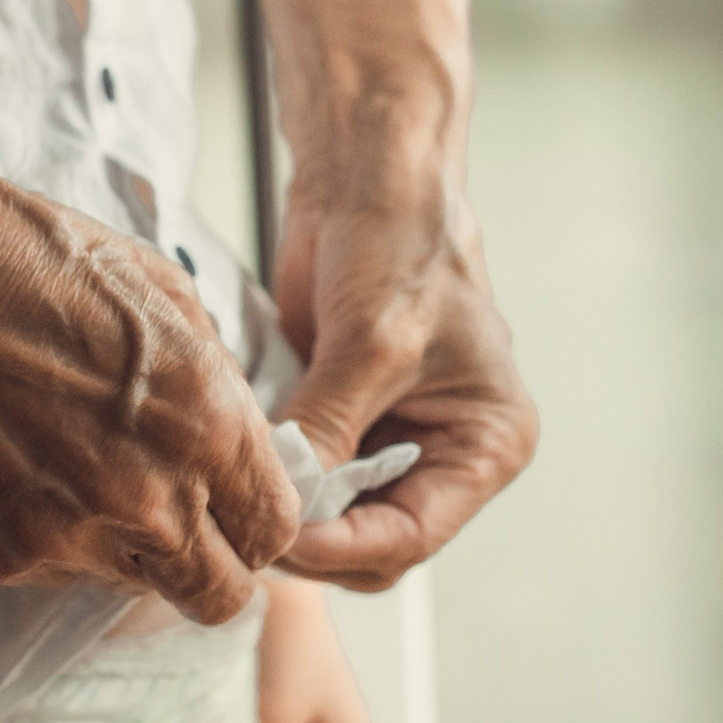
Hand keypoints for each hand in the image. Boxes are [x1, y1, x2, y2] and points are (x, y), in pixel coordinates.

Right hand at [0, 156, 300, 624]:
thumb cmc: (29, 260)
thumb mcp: (163, 293)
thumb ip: (216, 383)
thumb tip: (237, 435)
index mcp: (207, 427)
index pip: (275, 531)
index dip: (257, 520)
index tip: (232, 505)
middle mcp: (149, 500)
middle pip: (221, 597)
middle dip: (210, 565)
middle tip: (179, 524)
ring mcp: (70, 538)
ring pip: (138, 590)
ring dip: (129, 551)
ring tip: (81, 470)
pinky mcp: (2, 557)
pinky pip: (58, 578)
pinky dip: (54, 540)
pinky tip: (25, 467)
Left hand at [235, 0, 539, 588]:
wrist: (367, 175)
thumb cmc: (402, 241)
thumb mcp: (372, 342)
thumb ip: (330, 426)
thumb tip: (285, 503)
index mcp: (487, 445)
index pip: (412, 536)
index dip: (343, 547)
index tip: (279, 537)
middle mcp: (444, 453)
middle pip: (370, 544)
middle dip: (312, 538)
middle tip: (246, 519)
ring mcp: (388, 439)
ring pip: (330, 518)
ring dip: (286, 510)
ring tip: (236, 488)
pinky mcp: (339, 418)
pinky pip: (303, 475)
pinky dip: (272, 476)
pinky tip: (235, 461)